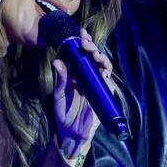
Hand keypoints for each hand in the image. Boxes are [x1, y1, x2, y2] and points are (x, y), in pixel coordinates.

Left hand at [52, 28, 113, 166]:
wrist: (70, 132)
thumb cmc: (64, 113)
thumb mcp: (59, 94)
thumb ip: (61, 79)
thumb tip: (57, 61)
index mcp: (78, 74)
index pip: (83, 54)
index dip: (84, 43)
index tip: (80, 33)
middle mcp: (89, 77)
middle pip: (95, 57)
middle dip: (92, 46)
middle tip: (85, 41)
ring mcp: (98, 85)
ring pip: (104, 66)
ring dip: (101, 57)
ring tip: (93, 53)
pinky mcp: (105, 95)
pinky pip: (108, 82)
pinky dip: (106, 74)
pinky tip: (101, 69)